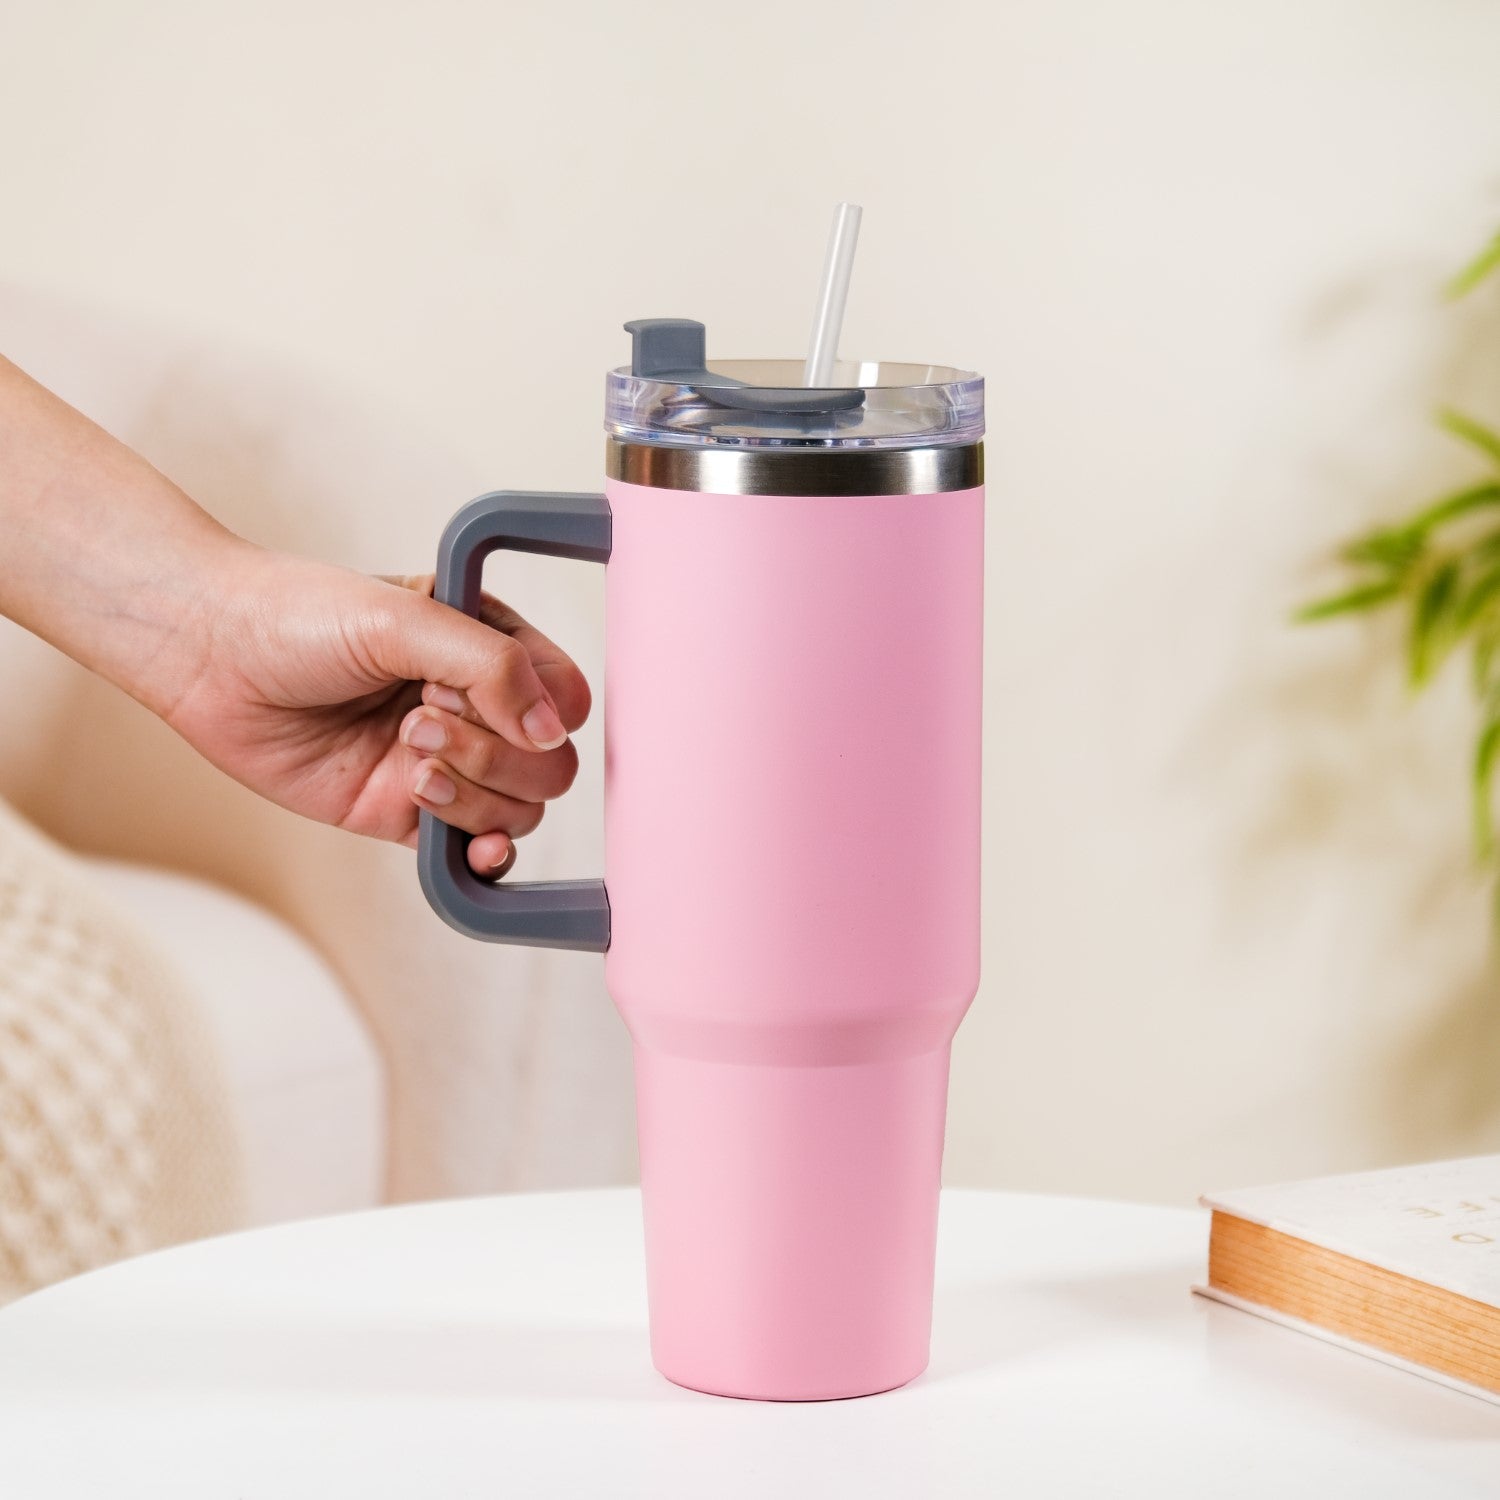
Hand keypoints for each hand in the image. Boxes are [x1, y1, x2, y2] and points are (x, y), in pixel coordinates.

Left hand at [159, 543, 589, 875]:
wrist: (209, 657)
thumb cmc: (299, 616)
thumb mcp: (406, 617)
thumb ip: (492, 666)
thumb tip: (552, 732)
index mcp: (488, 645)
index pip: (566, 695)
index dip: (541, 709)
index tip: (469, 689)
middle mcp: (476, 706)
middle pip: (551, 763)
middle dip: (494, 752)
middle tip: (418, 720)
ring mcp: (445, 762)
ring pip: (519, 808)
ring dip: (471, 790)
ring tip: (404, 753)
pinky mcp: (404, 812)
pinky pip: (472, 849)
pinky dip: (482, 854)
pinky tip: (469, 844)